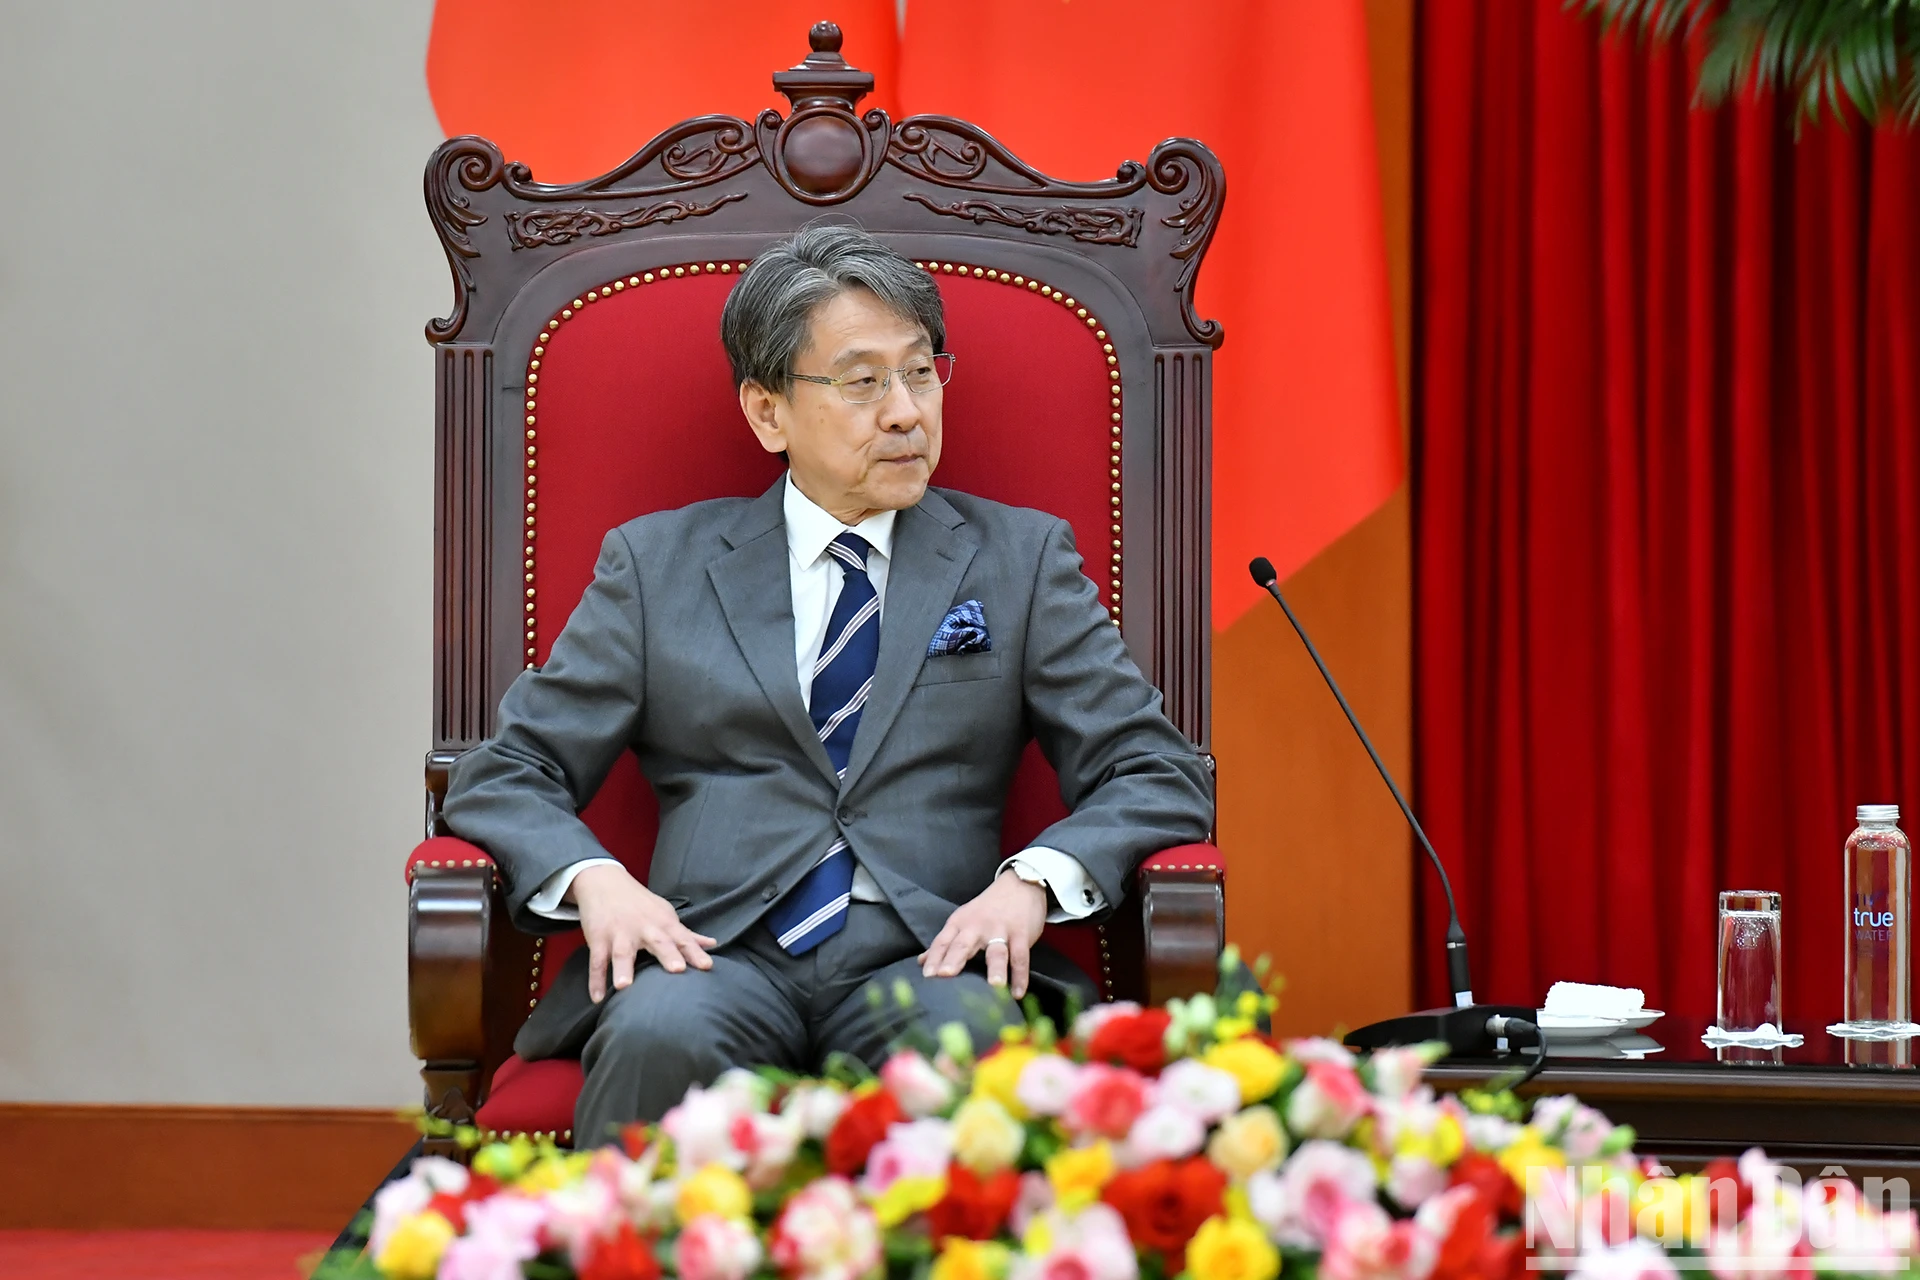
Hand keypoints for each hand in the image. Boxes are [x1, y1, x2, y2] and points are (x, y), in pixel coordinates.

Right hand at [568, 863, 717, 1001]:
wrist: (603, 882)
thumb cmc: (640, 903)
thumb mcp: (665, 914)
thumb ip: (686, 934)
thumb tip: (712, 944)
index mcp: (663, 923)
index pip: (683, 939)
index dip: (695, 952)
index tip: (707, 966)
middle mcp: (643, 928)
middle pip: (657, 942)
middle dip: (667, 955)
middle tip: (677, 969)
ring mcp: (619, 934)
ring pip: (622, 953)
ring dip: (623, 968)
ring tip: (624, 987)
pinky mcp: (598, 939)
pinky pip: (597, 962)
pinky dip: (595, 980)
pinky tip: (597, 998)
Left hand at [919, 869, 1047, 997]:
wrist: (1020, 884)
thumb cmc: (988, 908)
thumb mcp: (963, 920)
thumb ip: (945, 942)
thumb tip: (922, 961)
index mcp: (960, 923)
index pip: (943, 942)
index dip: (934, 958)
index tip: (927, 976)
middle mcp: (978, 926)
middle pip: (964, 944)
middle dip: (955, 959)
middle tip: (946, 975)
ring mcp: (1001, 930)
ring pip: (997, 951)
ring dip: (996, 968)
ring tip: (994, 986)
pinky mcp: (1021, 934)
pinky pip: (1020, 957)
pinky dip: (1020, 976)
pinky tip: (1017, 993)